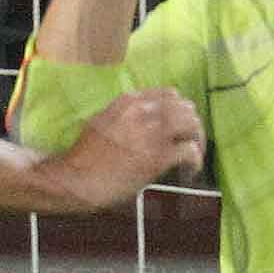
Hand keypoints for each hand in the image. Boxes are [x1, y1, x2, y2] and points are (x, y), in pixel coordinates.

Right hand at [38, 87, 205, 211]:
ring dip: (197, 142)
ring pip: (193, 125)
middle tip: (189, 143)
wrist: (75, 178)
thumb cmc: (84, 156)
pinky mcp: (158, 157)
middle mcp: (144, 112)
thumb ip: (124, 115)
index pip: (169, 94)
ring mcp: (152, 133)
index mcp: (129, 101)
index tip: (177, 126)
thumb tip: (143, 121)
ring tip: (192, 157)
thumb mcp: (101, 122)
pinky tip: (189, 172)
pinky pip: (190, 152)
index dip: (178, 110)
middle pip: (186, 107)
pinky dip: (195, 163)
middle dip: (191, 126)